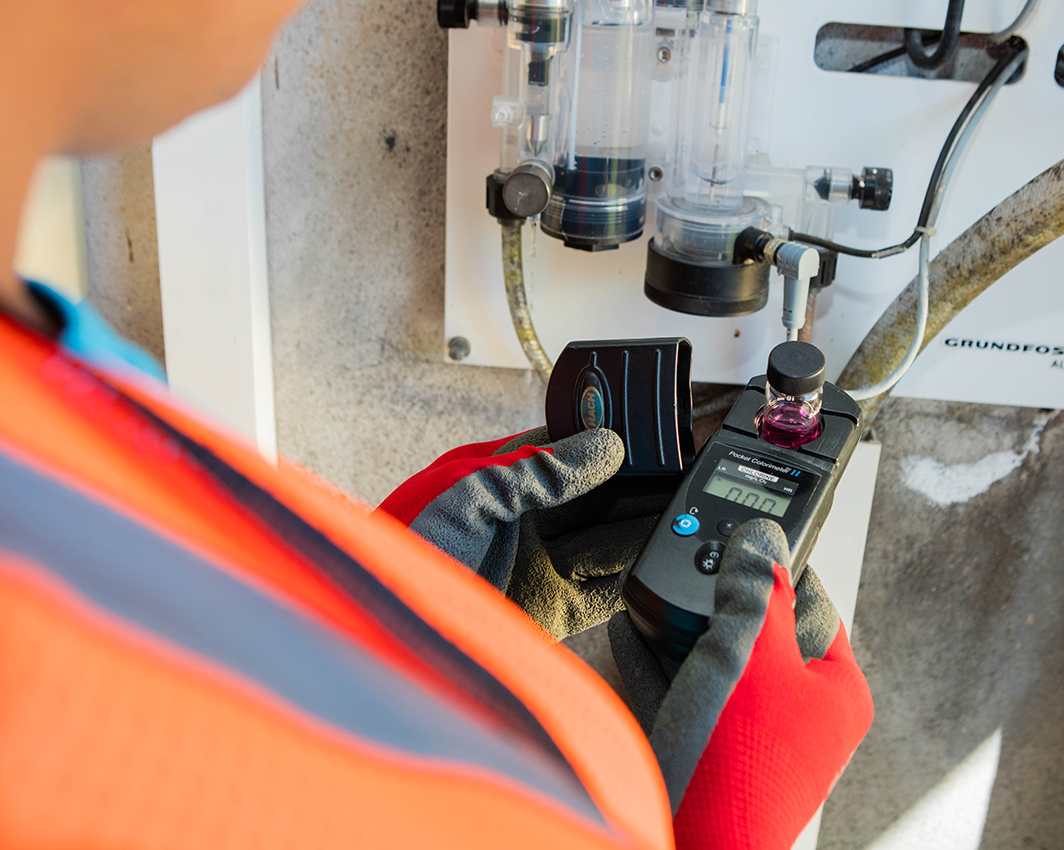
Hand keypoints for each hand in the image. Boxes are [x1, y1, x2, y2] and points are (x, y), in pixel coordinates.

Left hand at [377, 427, 677, 638]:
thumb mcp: (465, 497)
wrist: (380, 635)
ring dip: (641, 526)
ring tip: (683, 510)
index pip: (564, 447)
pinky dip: (633, 575)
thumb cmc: (396, 557)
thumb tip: (600, 446)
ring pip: (606, 540)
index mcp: (494, 480)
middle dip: (634, 483)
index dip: (604, 437)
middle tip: (679, 471)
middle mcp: (521, 522)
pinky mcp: (550, 612)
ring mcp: (536, 566)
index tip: (647, 428)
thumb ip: (535, 471)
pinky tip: (658, 558)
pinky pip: (604, 591)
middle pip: (594, 495)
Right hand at [607, 519, 872, 849]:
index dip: (777, 570)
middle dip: (720, 602)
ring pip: (722, 667)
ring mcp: (757, 740)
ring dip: (684, 630)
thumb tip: (760, 539)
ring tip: (659, 595)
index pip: (816, 607)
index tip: (748, 539)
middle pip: (762, 637)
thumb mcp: (750, 652)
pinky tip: (632, 630)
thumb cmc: (739, 761)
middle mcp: (805, 717)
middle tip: (695, 564)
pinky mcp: (714, 756)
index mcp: (838, 691)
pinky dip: (660, 663)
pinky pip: (687, 695)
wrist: (695, 843)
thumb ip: (755, 590)